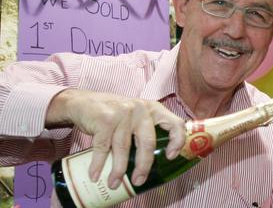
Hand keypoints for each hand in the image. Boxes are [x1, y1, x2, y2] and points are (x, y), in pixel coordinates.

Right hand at [46, 89, 185, 189]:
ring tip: (114, 184)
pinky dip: (98, 164)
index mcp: (154, 109)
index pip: (175, 123)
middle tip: (138, 181)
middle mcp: (141, 110)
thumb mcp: (136, 115)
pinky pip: (103, 148)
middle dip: (143, 166)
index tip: (170, 157)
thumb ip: (146, 130)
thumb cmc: (114, 113)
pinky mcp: (104, 119)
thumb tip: (154, 163)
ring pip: (123, 148)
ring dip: (118, 170)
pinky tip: (96, 175)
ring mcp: (122, 113)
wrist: (82, 101)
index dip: (177, 140)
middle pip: (148, 142)